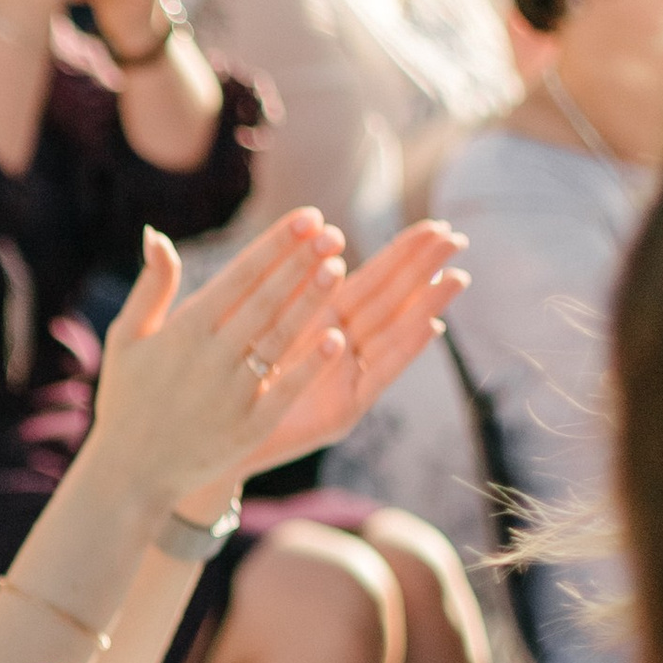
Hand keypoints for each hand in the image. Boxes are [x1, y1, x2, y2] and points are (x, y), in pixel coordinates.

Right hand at [88, 211, 349, 514]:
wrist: (130, 473)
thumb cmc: (128, 400)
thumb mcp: (127, 339)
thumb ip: (151, 287)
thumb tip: (158, 236)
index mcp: (183, 331)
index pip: (240, 276)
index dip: (276, 245)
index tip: (308, 218)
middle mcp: (209, 358)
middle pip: (265, 300)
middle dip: (301, 263)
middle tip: (334, 232)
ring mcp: (231, 393)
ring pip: (279, 338)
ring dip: (310, 302)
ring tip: (339, 268)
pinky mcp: (248, 427)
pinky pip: (285, 390)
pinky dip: (309, 365)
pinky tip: (336, 339)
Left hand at [238, 222, 468, 475]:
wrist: (206, 437)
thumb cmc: (217, 379)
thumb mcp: (237, 324)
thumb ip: (260, 282)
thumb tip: (287, 230)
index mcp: (316, 319)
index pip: (369, 279)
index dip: (401, 253)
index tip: (434, 225)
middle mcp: (339, 346)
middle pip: (389, 300)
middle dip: (423, 270)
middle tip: (457, 237)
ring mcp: (344, 378)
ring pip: (392, 333)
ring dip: (425, 306)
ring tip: (457, 277)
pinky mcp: (342, 412)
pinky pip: (378, 377)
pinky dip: (404, 352)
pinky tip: (431, 327)